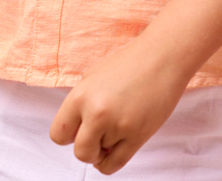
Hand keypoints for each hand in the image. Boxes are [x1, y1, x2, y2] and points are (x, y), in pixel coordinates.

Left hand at [49, 37, 188, 173]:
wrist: (162, 56)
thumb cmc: (130, 62)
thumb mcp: (94, 76)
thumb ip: (82, 103)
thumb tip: (76, 128)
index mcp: (81, 95)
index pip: (58, 134)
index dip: (70, 135)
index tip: (80, 130)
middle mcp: (96, 112)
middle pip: (79, 152)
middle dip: (88, 147)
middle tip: (99, 135)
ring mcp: (117, 125)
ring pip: (99, 158)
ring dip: (107, 147)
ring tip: (118, 124)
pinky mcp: (137, 136)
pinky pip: (114, 165)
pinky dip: (111, 162)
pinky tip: (116, 146)